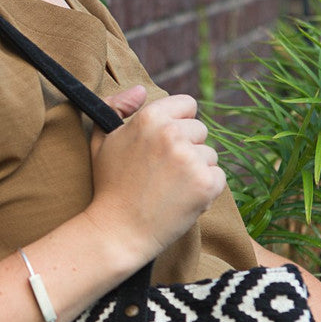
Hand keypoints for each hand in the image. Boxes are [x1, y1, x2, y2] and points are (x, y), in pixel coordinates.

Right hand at [88, 89, 226, 261]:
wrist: (117, 231)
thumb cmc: (109, 186)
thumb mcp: (102, 141)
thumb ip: (116, 108)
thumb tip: (141, 90)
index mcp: (150, 118)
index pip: (187, 105)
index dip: (178, 124)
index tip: (165, 145)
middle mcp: (172, 133)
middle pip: (201, 131)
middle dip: (188, 149)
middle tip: (162, 173)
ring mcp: (191, 159)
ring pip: (210, 156)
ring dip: (196, 171)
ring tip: (170, 189)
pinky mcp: (206, 184)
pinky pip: (218, 178)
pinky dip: (205, 191)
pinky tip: (181, 200)